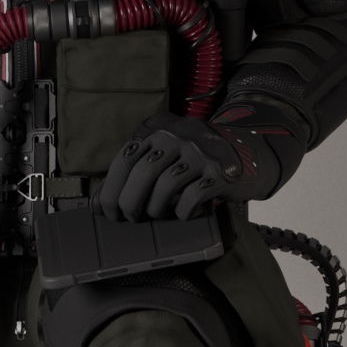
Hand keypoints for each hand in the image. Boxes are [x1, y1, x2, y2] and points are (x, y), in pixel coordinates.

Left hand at [96, 115, 277, 221]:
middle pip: (142, 172)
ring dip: (156, 209)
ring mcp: (199, 151)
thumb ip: (135, 171)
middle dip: (129, 202)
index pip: (125, 158)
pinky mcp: (219, 170)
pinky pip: (190, 198)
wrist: (246, 152)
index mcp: (158, 127)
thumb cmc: (194, 159)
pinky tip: (184, 212)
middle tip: (129, 218)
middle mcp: (177, 134)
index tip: (106, 211)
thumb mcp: (165, 153)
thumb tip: (100, 204)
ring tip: (158, 214)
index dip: (111, 188)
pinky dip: (182, 212)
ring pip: (164, 186)